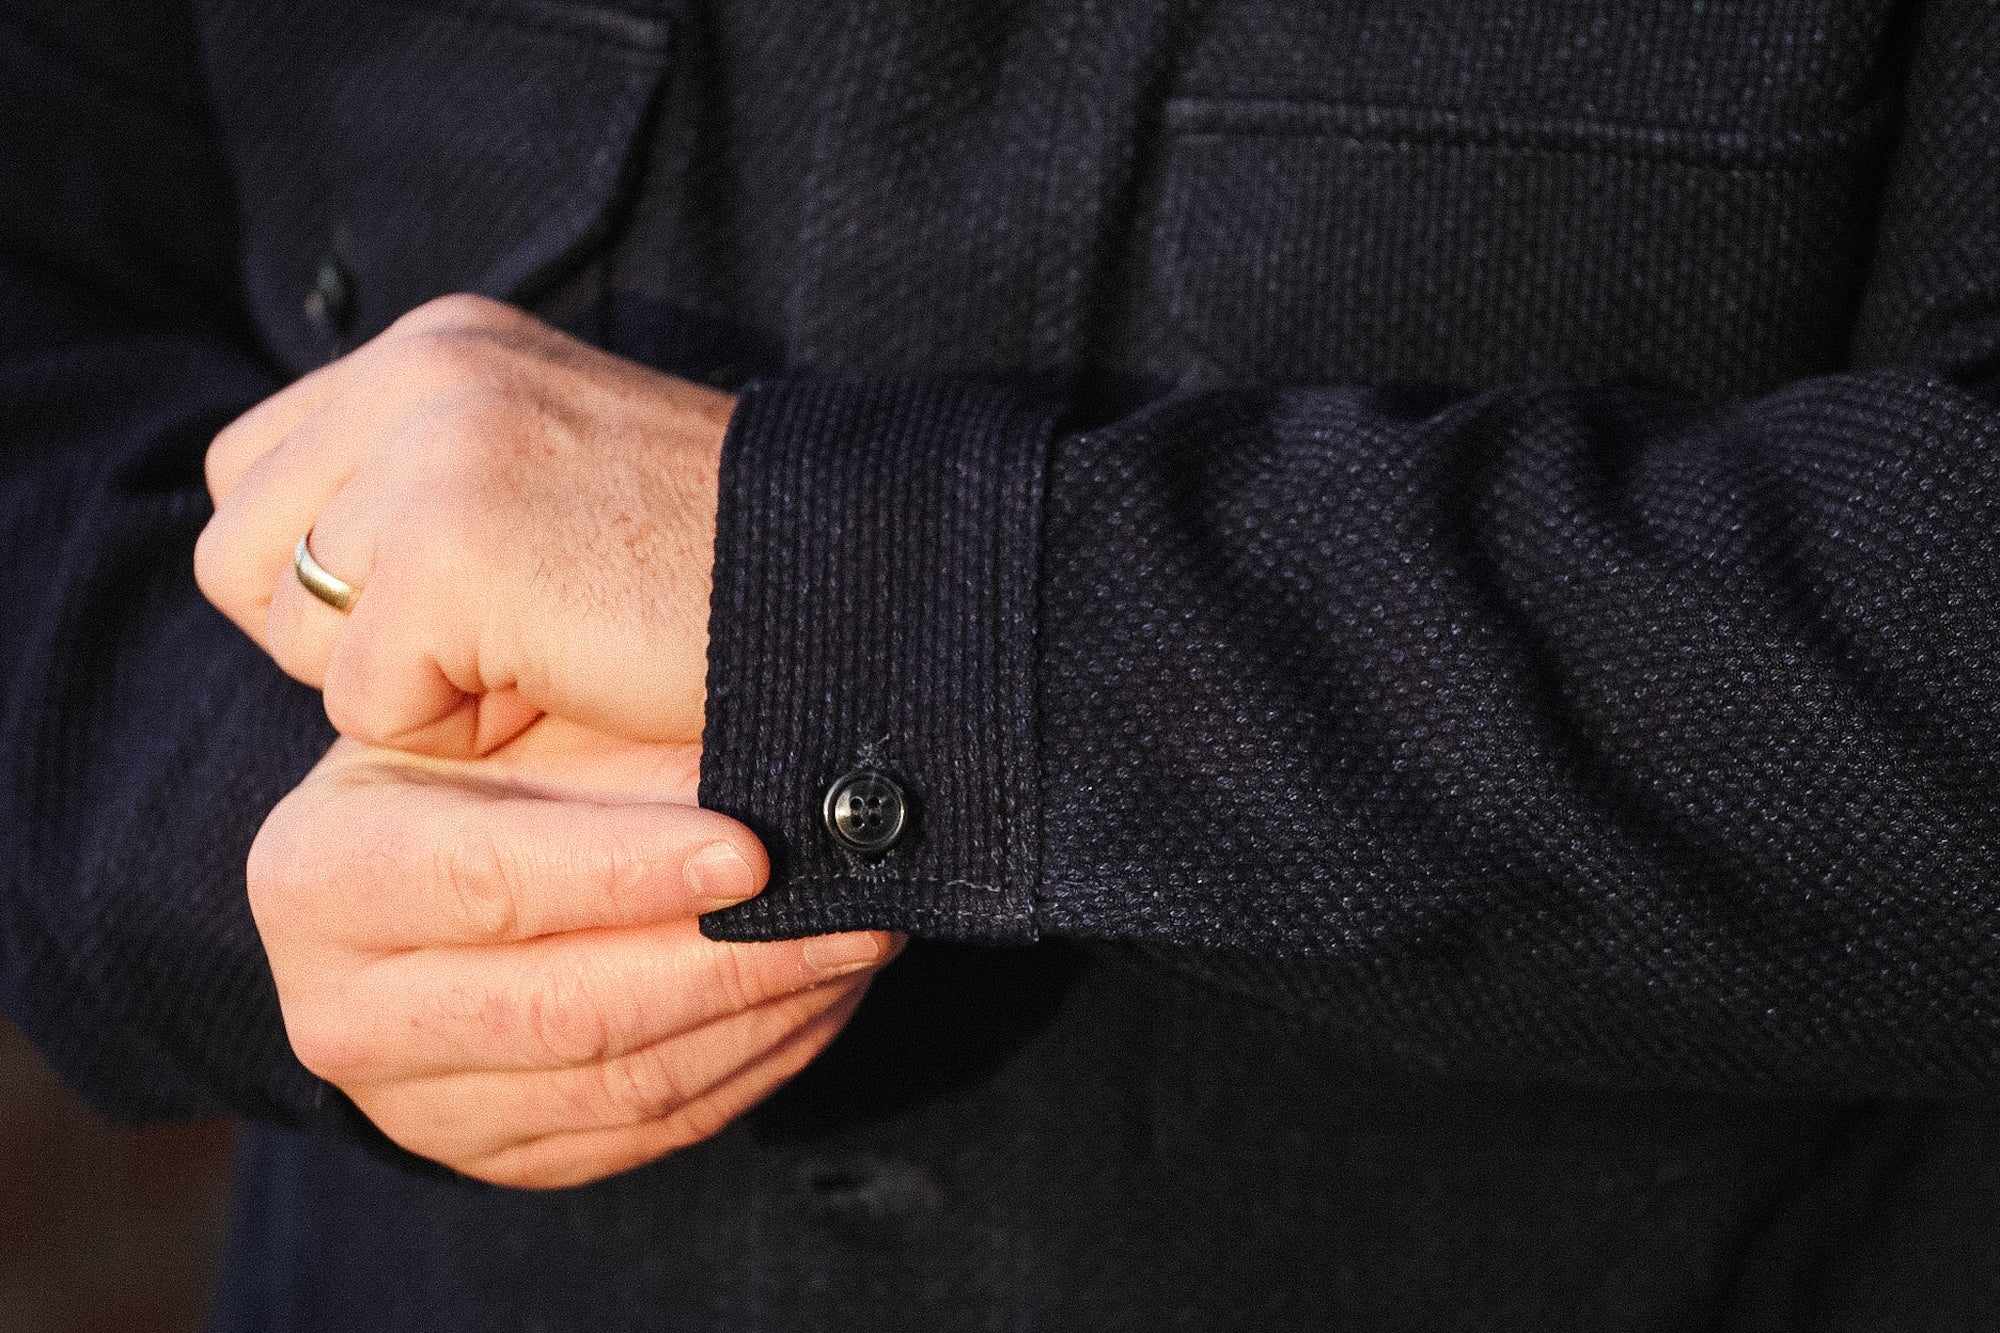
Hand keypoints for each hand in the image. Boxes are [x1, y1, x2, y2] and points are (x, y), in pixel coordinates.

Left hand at [196, 293, 730, 756]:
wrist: (853, 585)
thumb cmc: (713, 571)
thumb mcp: (548, 478)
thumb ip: (422, 484)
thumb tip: (306, 572)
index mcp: (442, 344)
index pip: (259, 473)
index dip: (336, 572)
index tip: (468, 604)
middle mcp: (421, 369)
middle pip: (237, 550)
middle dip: (341, 632)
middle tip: (489, 645)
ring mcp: (433, 449)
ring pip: (289, 626)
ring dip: (403, 680)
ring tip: (537, 657)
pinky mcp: (452, 547)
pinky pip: (363, 699)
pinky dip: (457, 727)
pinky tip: (563, 682)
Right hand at [250, 718, 899, 1188]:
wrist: (419, 858)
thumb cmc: (481, 755)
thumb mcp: (513, 704)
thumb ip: (596, 714)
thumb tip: (752, 748)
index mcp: (321, 875)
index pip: (493, 882)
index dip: (630, 872)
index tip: (754, 850)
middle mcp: (342, 1010)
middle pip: (569, 1010)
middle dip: (735, 961)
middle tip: (856, 910)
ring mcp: (413, 1104)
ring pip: (624, 1085)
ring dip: (766, 1018)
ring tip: (857, 946)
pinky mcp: (493, 1155)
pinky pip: (644, 1131)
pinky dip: (750, 1066)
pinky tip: (816, 1001)